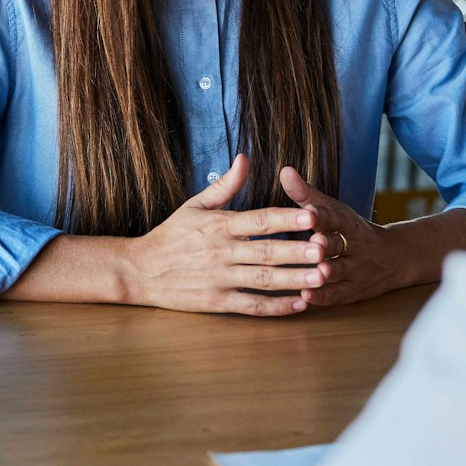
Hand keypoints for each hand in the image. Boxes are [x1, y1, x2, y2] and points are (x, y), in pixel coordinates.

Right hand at [125, 154, 321, 315]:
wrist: (140, 271)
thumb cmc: (170, 235)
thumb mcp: (194, 206)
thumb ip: (225, 186)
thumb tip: (245, 158)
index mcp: (219, 225)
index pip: (259, 220)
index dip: (286, 218)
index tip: (312, 214)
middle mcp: (221, 252)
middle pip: (267, 252)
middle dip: (298, 251)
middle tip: (326, 248)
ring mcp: (220, 279)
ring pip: (264, 280)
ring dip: (295, 279)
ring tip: (322, 277)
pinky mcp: (218, 302)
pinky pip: (252, 305)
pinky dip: (277, 306)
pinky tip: (300, 303)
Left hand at [280, 167, 408, 308]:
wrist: (395, 257)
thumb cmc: (353, 230)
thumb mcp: (334, 209)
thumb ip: (307, 194)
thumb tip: (284, 171)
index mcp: (347, 222)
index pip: (335, 217)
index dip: (323, 215)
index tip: (310, 211)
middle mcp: (354, 245)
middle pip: (339, 244)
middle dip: (328, 244)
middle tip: (315, 243)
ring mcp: (356, 269)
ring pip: (341, 270)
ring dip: (329, 272)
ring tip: (317, 273)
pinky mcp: (354, 291)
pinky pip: (339, 294)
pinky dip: (324, 296)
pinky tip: (306, 296)